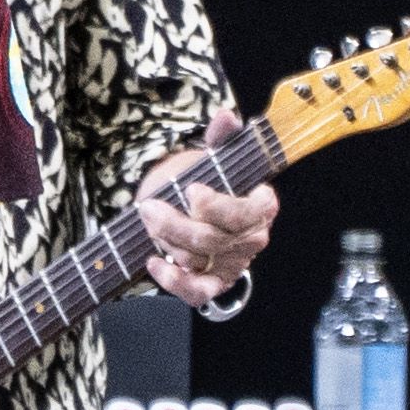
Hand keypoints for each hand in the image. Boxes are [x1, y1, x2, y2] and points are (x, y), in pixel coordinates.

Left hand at [137, 110, 276, 306]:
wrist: (188, 208)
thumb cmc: (204, 180)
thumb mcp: (213, 156)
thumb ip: (221, 137)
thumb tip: (227, 117)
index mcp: (261, 206)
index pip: (246, 213)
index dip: (216, 205)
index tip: (191, 190)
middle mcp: (251, 238)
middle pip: (213, 239)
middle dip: (173, 222)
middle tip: (148, 206)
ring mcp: (234, 263)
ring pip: (198, 260)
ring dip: (165, 241)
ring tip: (149, 221)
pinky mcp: (215, 283)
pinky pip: (198, 292)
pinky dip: (174, 281)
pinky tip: (154, 262)